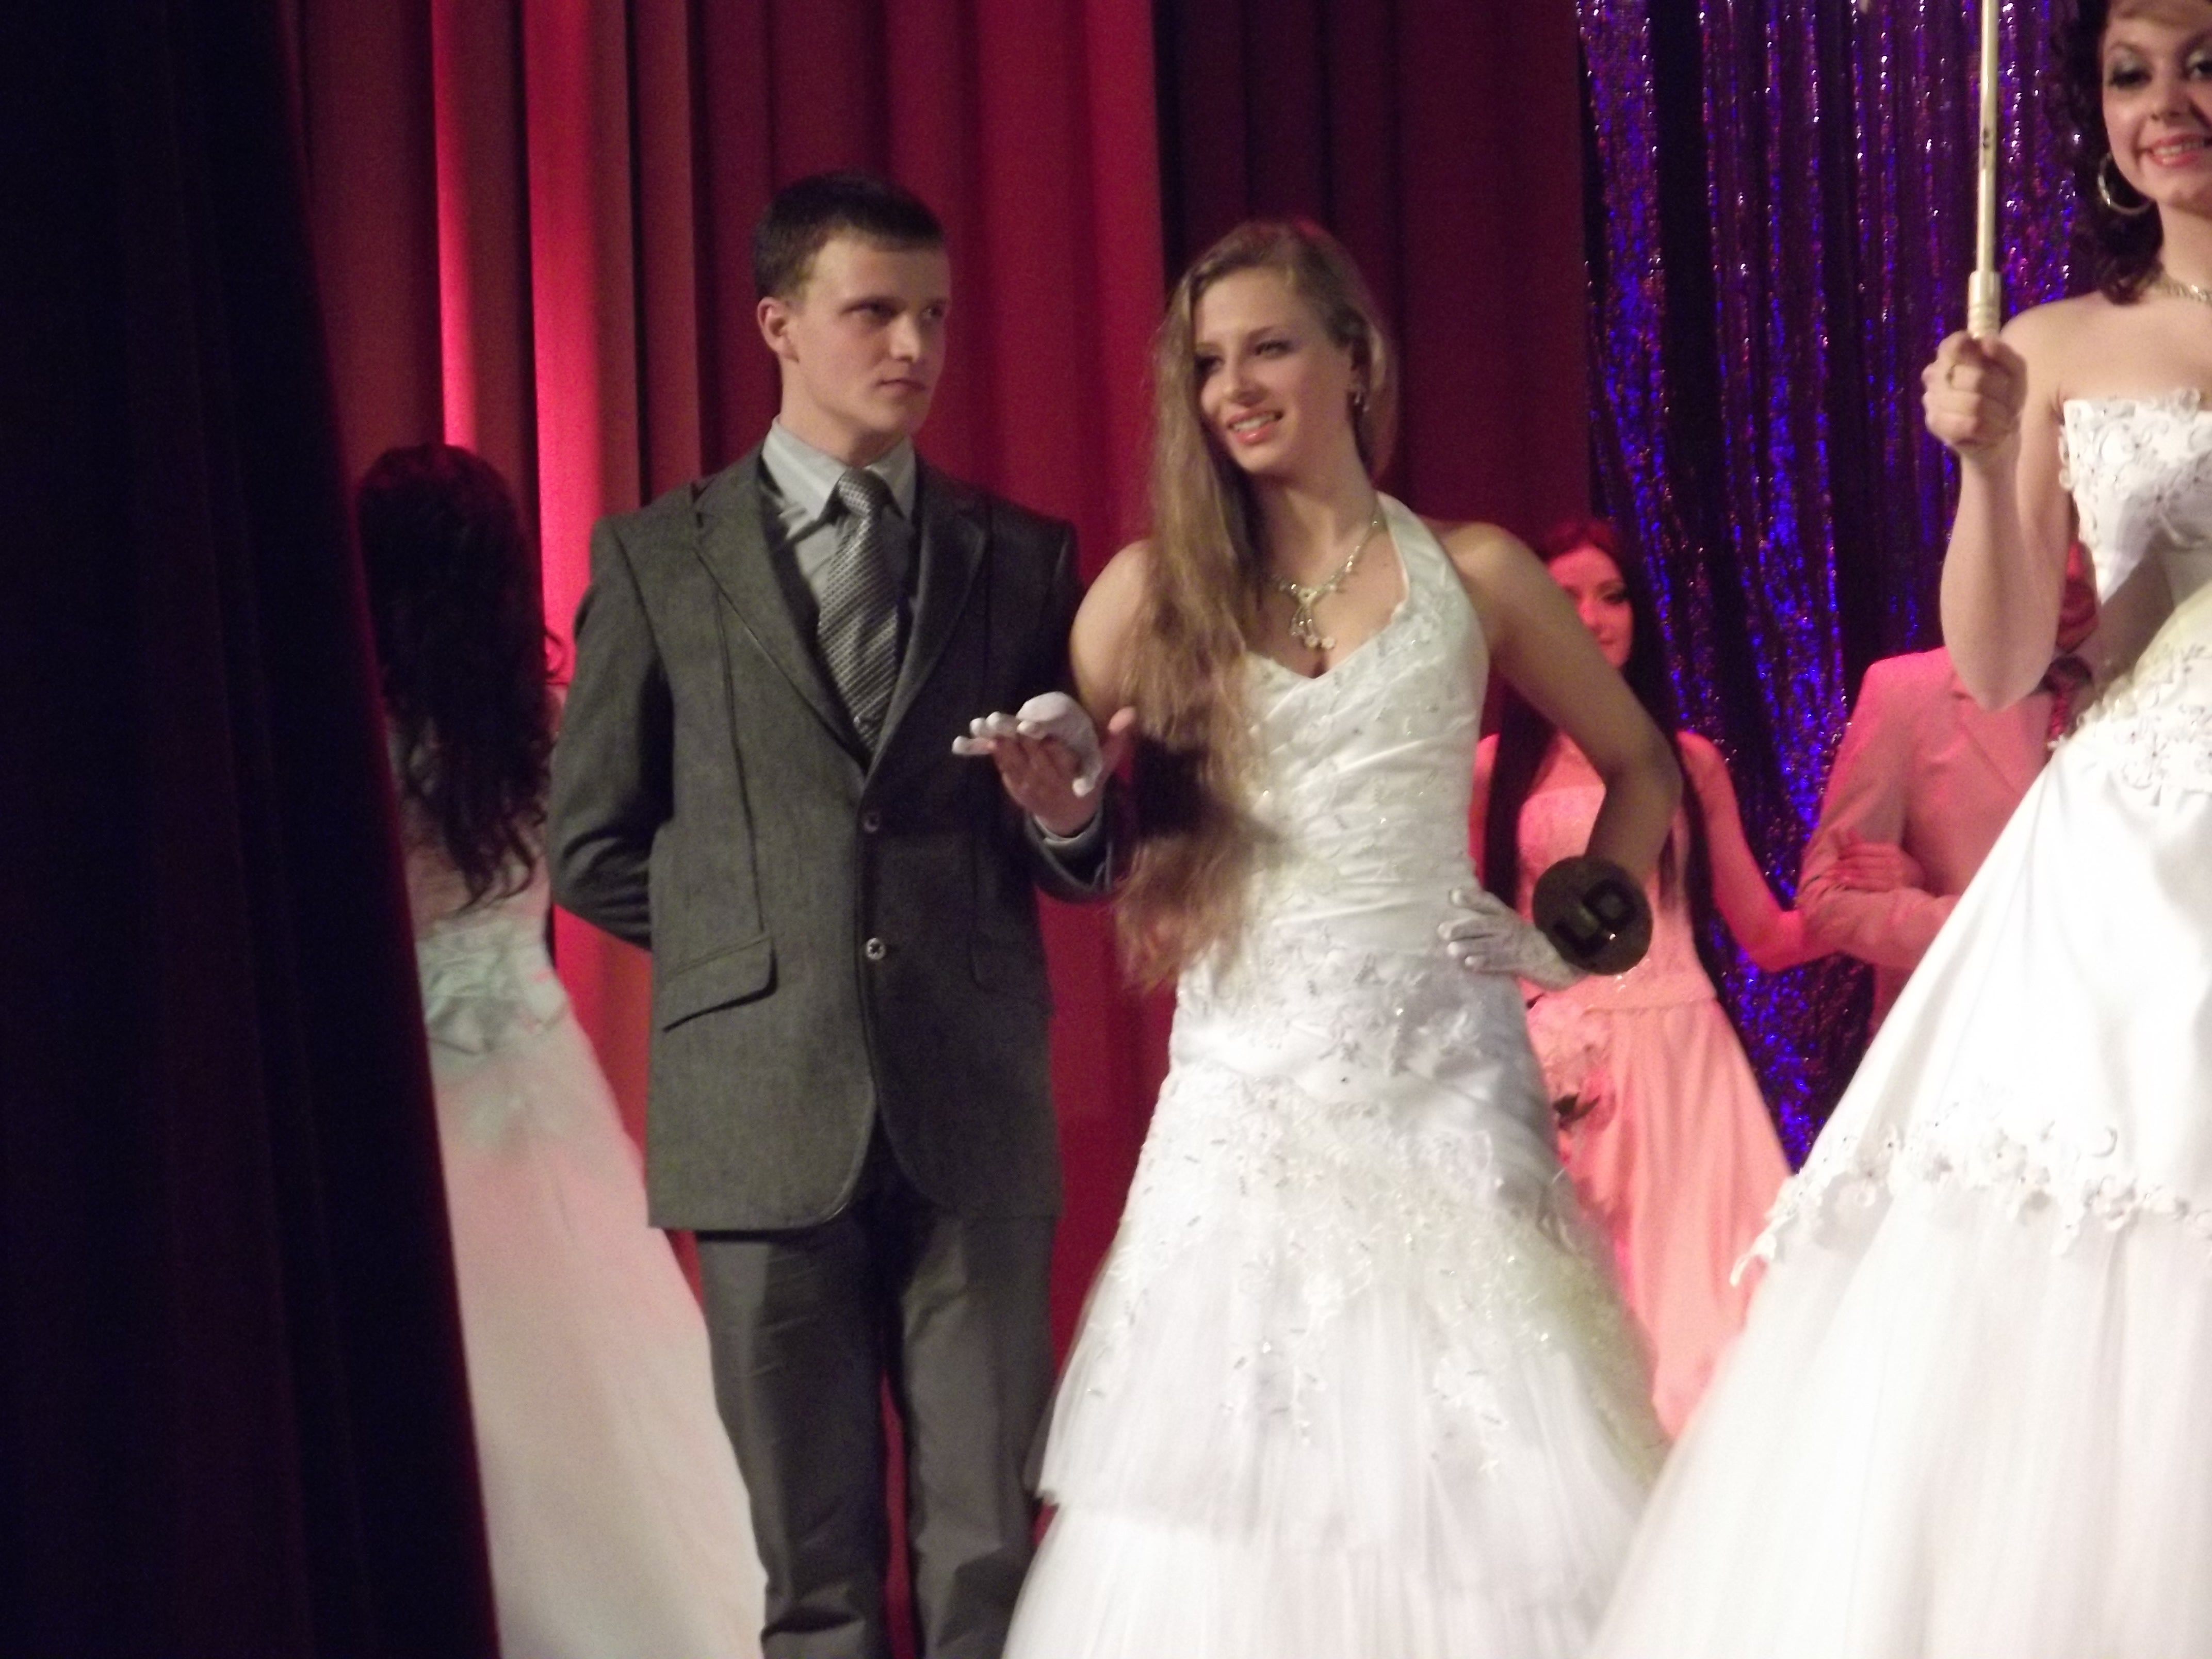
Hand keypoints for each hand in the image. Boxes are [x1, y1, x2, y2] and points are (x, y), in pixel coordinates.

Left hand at [953, 693, 1134, 836]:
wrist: (1070, 818)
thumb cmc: (1087, 783)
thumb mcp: (1103, 764)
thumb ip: (1115, 737)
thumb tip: (1131, 711)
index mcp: (1073, 772)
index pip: (1059, 754)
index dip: (1043, 740)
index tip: (1030, 725)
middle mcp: (1050, 780)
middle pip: (1032, 755)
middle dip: (1015, 737)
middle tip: (1001, 718)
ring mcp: (1031, 786)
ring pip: (1014, 763)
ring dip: (1001, 745)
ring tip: (989, 726)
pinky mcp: (1016, 789)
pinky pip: (1004, 771)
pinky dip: (996, 756)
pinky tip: (986, 740)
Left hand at [1439, 886, 1583, 991]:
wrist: (1551, 957)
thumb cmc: (1520, 937)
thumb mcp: (1507, 919)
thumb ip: (1485, 910)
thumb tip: (1453, 896)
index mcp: (1505, 915)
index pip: (1488, 903)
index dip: (1471, 899)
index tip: (1453, 896)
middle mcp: (1507, 928)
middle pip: (1484, 926)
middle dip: (1463, 928)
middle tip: (1443, 931)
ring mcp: (1511, 946)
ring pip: (1487, 946)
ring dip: (1469, 948)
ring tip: (1451, 950)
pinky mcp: (1515, 964)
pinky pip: (1497, 964)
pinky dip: (1484, 964)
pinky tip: (1469, 964)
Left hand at [1827, 834, 1921, 892]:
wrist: (1921, 884)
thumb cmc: (1900, 868)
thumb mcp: (1886, 854)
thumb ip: (1865, 845)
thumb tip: (1848, 830)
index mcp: (1890, 850)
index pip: (1863, 849)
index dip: (1847, 852)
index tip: (1837, 856)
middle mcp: (1893, 862)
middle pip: (1861, 861)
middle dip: (1843, 864)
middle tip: (1829, 867)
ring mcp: (1894, 876)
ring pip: (1864, 873)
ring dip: (1845, 874)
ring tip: (1831, 875)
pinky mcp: (1894, 889)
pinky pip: (1870, 884)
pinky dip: (1855, 882)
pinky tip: (1844, 881)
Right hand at [1921, 330, 2026, 462]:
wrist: (1998, 433)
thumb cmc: (2004, 396)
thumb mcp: (2013, 371)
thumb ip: (2002, 353)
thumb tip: (1984, 343)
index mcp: (1952, 355)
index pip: (1955, 345)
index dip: (1975, 354)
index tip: (1995, 367)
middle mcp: (1936, 375)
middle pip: (1975, 378)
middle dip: (2001, 392)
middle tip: (2010, 401)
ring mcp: (1932, 400)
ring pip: (1973, 403)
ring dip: (1998, 413)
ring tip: (2005, 418)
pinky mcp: (1935, 424)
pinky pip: (1970, 425)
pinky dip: (1991, 430)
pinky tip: (1995, 431)